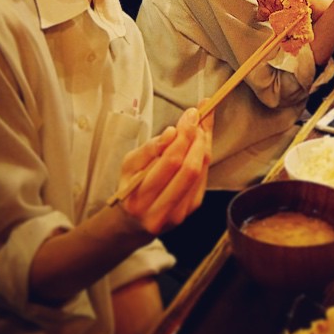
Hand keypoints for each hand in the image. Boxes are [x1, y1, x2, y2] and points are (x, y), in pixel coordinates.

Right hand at [118, 105, 212, 234]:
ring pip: (200, 171)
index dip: (184, 135)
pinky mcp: (192, 209)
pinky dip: (203, 155)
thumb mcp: (129, 164)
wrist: (134, 219)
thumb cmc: (131, 184)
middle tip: (197, 117)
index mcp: (139, 199)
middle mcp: (160, 212)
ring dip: (203, 144)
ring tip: (199, 127)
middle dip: (197, 138)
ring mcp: (179, 213)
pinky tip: (199, 143)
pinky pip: (203, 177)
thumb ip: (149, 148)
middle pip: (189, 168)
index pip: (170, 162)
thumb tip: (172, 132)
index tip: (190, 114)